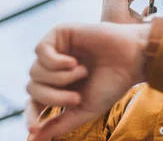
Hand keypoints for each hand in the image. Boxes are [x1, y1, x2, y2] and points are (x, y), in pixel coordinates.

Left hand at [25, 22, 150, 139]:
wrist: (131, 59)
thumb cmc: (112, 83)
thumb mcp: (85, 109)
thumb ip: (60, 123)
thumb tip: (34, 139)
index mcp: (59, 86)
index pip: (34, 102)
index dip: (31, 115)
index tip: (33, 129)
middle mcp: (54, 68)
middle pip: (32, 87)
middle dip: (53, 96)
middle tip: (76, 96)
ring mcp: (56, 49)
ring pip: (35, 70)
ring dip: (60, 78)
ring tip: (83, 71)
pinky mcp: (59, 33)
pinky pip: (41, 51)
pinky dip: (55, 61)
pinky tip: (73, 61)